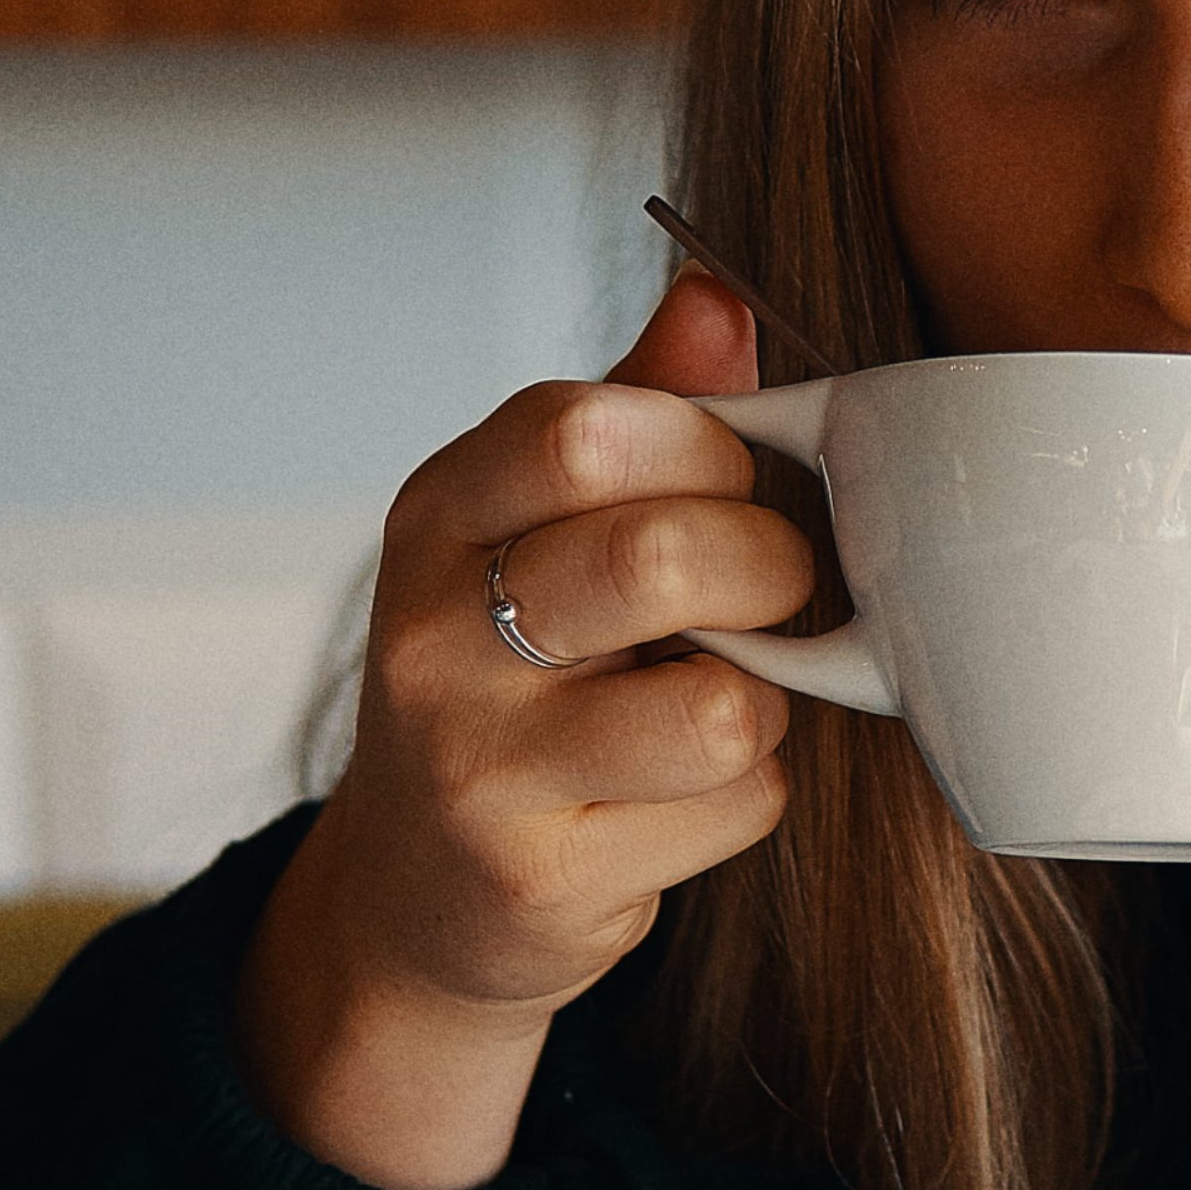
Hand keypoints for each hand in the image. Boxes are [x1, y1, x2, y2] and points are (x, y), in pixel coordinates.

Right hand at [237, 270, 815, 1189]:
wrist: (420, 890)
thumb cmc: (512, 673)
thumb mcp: (537, 524)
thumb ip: (635, 408)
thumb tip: (718, 298)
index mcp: (438, 516)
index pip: (583, 429)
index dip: (705, 446)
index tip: (730, 480)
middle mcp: (430, 639)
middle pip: (662, 559)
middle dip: (769, 568)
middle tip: (770, 588)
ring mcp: (477, 770)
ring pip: (721, 706)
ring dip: (765, 699)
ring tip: (718, 696)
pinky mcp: (542, 882)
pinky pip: (733, 807)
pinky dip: (748, 795)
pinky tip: (684, 790)